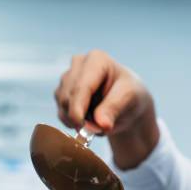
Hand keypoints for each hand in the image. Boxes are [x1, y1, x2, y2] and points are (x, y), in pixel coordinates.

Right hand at [54, 50, 159, 169]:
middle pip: (67, 97)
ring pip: (62, 106)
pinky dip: (73, 123)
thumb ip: (114, 108)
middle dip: (80, 118)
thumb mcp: (129, 99)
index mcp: (96, 59)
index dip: (77, 108)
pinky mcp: (62, 93)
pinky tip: (88, 121)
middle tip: (98, 129)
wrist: (126, 104)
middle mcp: (78, 64)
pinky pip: (61, 113)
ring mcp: (67, 78)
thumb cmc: (130, 96)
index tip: (81, 126)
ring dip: (77, 121)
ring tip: (97, 122)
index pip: (81, 87)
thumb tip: (101, 125)